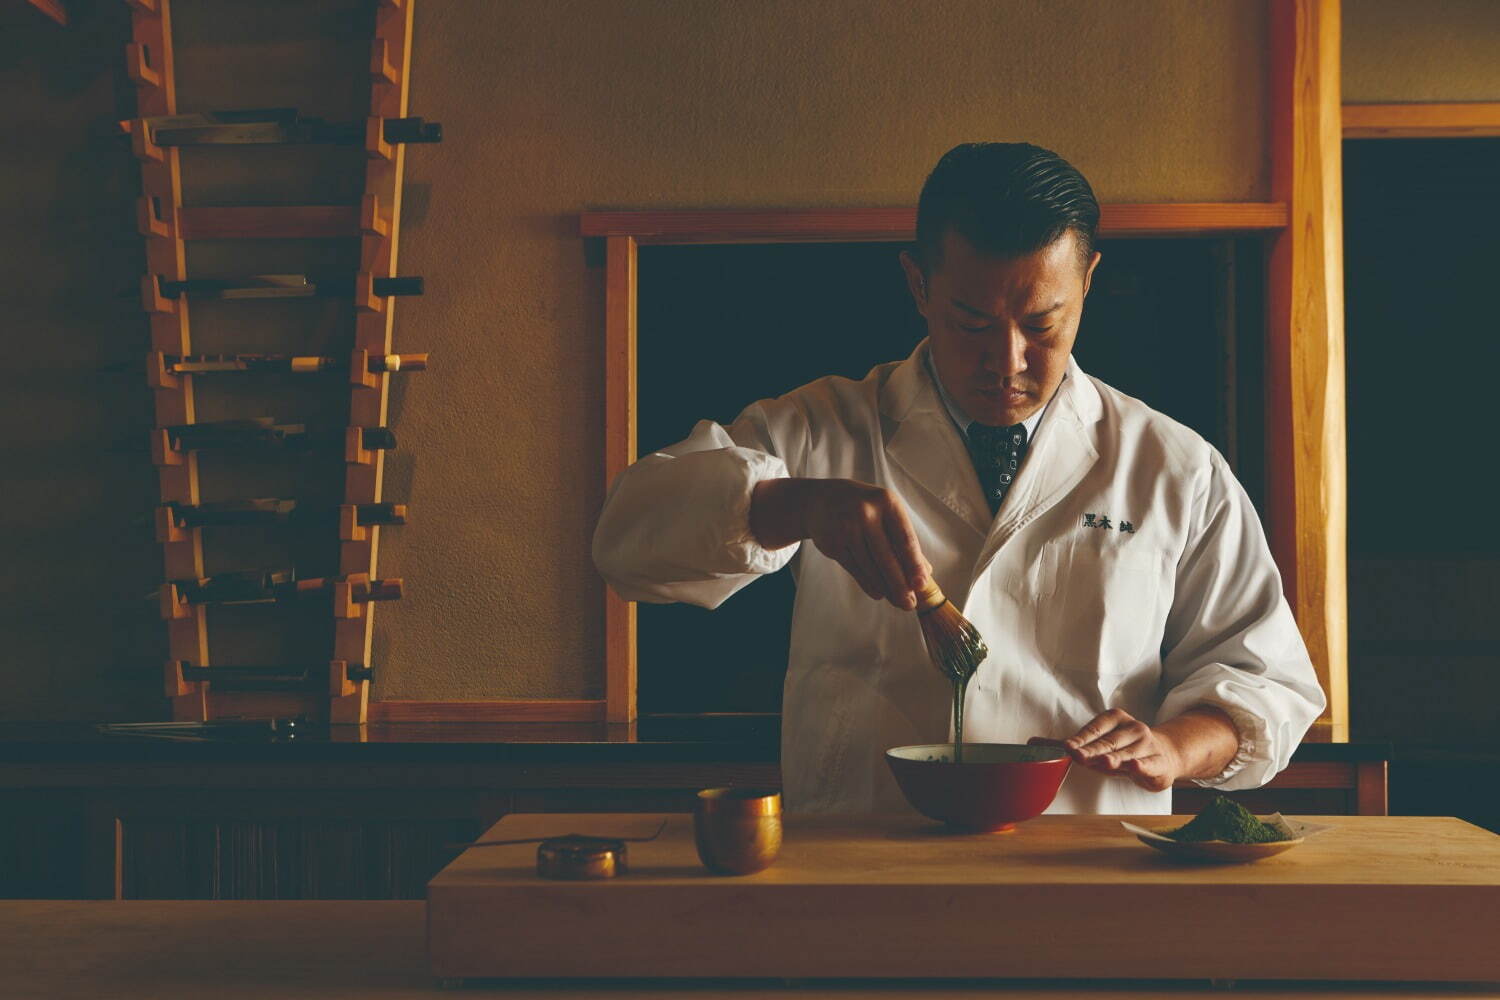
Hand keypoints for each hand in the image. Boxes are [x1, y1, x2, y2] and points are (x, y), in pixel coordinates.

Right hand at [752, 478, 928, 609]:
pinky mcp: (832, 543)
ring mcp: (846, 527)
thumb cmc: (863, 508)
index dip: (914, 564)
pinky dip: (868, 584)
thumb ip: (904, 540)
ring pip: (870, 566)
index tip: (921, 584)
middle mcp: (865, 513)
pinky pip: (855, 569)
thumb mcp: (886, 513)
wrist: (821, 500)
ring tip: (898, 601)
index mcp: (886, 502)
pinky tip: (879, 593)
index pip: (904, 538)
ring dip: (885, 587)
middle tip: (910, 603)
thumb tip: (925, 572)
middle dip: (900, 584)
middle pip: (886, 556)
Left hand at [1029, 708, 1184, 792]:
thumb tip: (1031, 743)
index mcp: (1114, 719)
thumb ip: (1069, 743)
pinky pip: (1148, 764)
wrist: (1165, 755)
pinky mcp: (1158, 762)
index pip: (1094, 729)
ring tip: (1102, 762)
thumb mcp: (1098, 743)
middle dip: (1092, 750)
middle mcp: (1132, 728)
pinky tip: (1134, 767)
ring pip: (1126, 754)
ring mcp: (1146, 745)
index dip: (1080, 739)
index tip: (1066, 747)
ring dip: (1114, 758)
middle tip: (1076, 755)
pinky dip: (1141, 766)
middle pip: (1108, 742)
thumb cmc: (1123, 749)